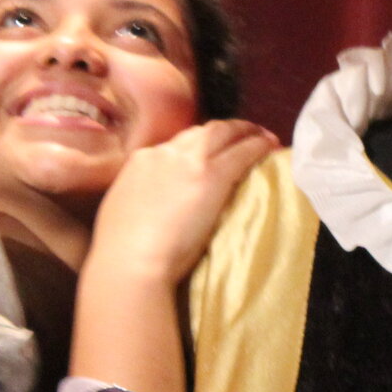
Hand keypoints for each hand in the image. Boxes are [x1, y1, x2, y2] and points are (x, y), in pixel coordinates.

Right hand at [87, 119, 278, 284]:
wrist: (130, 260)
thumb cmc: (121, 250)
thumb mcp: (123, 208)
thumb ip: (141, 195)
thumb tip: (155, 200)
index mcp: (141, 160)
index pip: (175, 145)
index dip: (195, 146)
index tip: (208, 152)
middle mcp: (165, 152)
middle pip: (200, 132)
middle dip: (223, 130)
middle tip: (242, 134)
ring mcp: (189, 161)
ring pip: (222, 133)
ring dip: (244, 131)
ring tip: (262, 136)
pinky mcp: (212, 175)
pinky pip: (242, 152)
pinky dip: (258, 146)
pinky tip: (271, 146)